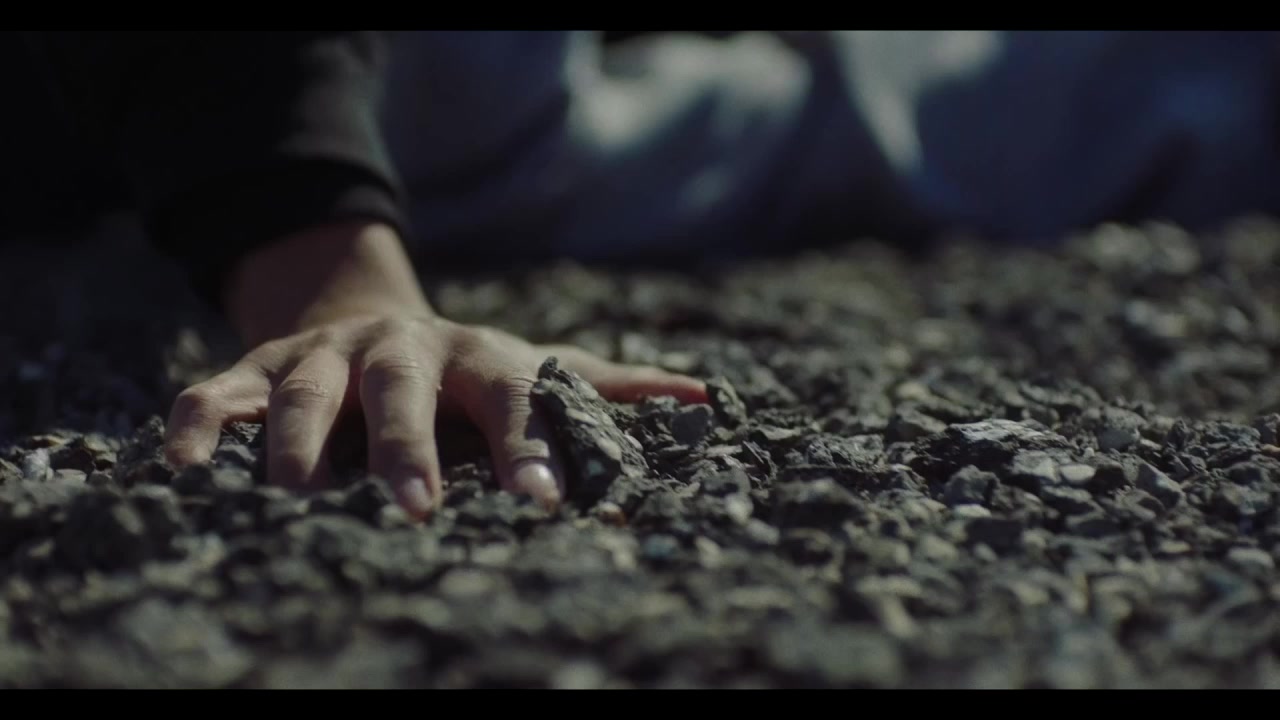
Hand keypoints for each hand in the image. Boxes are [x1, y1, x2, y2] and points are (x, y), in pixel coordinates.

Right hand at [161, 222, 705, 517]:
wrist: (375, 323)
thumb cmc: (472, 374)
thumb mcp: (539, 371)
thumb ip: (610, 392)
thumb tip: (705, 398)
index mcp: (478, 357)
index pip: (510, 396)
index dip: (528, 447)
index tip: (547, 507)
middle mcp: (399, 350)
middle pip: (401, 392)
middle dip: (406, 447)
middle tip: (415, 510)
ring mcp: (323, 357)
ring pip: (304, 389)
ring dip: (294, 437)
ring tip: (292, 494)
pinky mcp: (257, 367)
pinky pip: (214, 391)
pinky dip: (196, 423)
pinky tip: (180, 467)